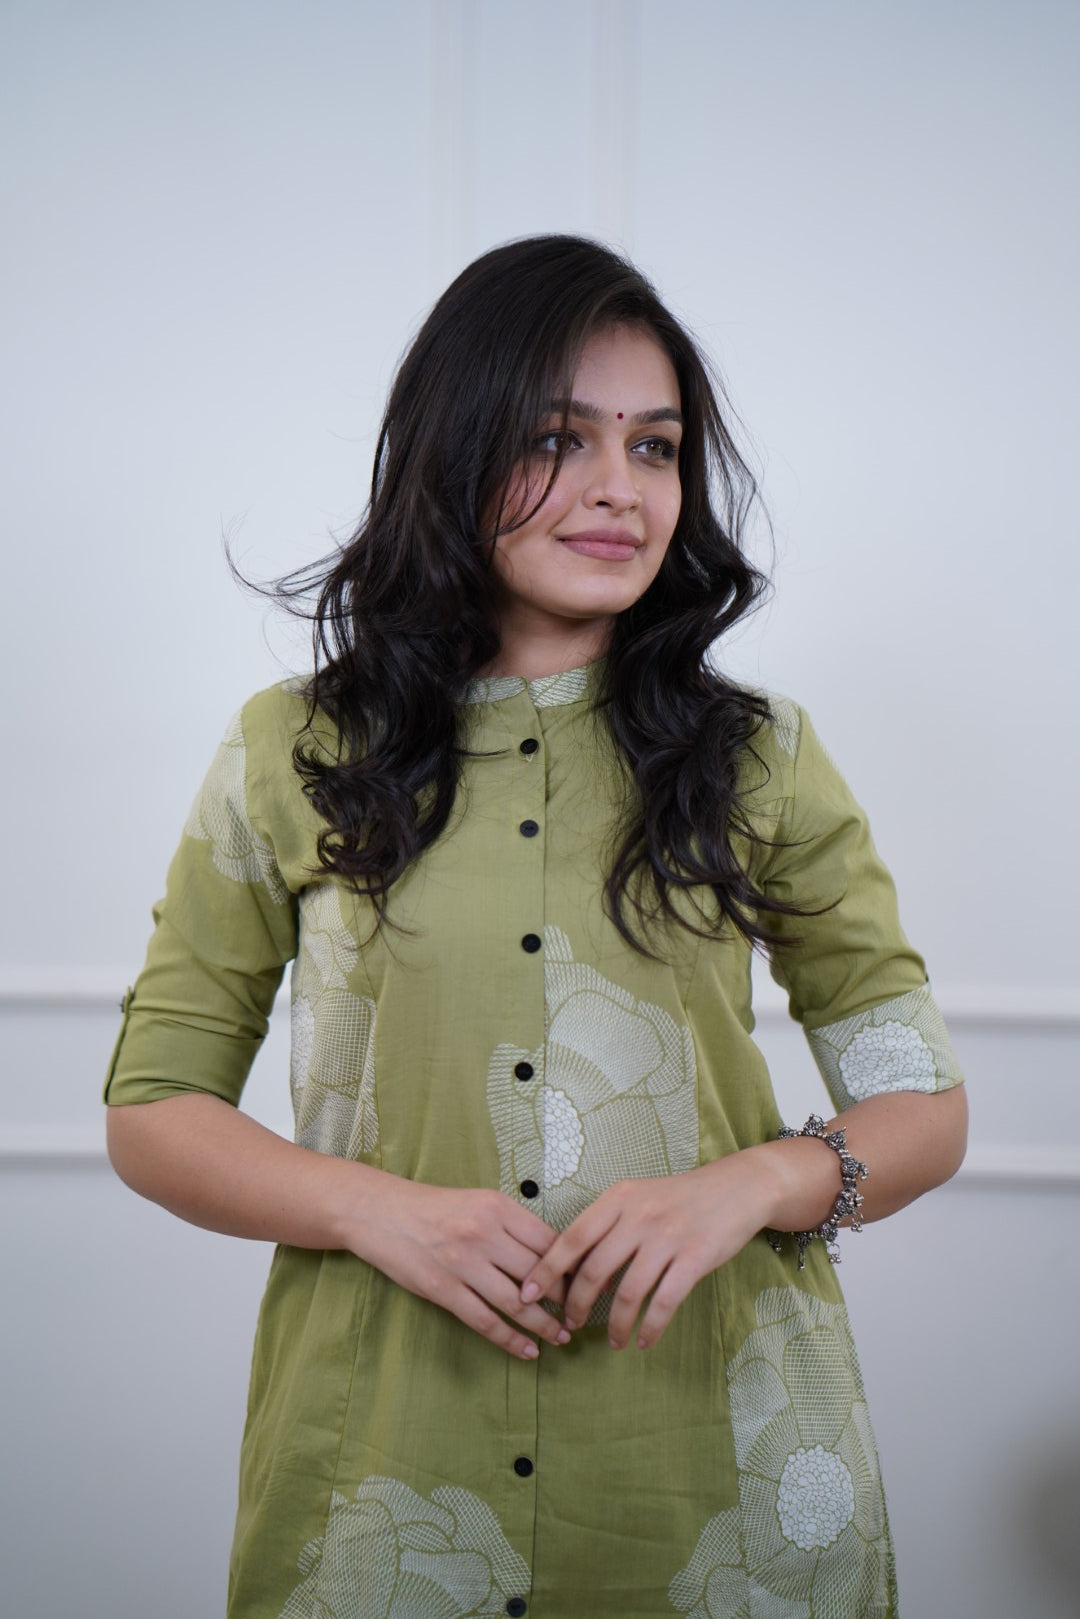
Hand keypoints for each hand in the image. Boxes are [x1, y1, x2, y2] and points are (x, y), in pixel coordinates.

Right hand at [353, 1179, 570, 1360]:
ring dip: (544, 1325)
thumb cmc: (434, 1208)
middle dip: (564, 1300)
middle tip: (580, 1316)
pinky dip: (511, 1340)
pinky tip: (528, 1351)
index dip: (573, 1266)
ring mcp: (463, 1263)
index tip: (589, 1283)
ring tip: (560, 1338)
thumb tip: (553, 1255)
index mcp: (498, 1208)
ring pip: (517, 1303)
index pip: (549, 1242)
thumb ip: (512, 1225)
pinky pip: (485, 1321)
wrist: (382, 1212)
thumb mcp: (478, 1202)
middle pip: (539, 1273)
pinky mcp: (443, 1289)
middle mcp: (484, 1234)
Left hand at [519, 1153, 777, 1350]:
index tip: (527, 1295)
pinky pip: (664, 1301)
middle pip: (594, 1270)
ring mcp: (667, 1237)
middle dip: (576, 1304)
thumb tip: (580, 1275)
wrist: (736, 1188)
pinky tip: (644, 1340)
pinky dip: (651, 1326)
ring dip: (616, 1324)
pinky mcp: (695, 1258)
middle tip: (570, 1325)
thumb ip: (607, 1228)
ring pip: (628, 1292)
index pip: (571, 1238)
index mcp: (617, 1199)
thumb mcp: (637, 1198)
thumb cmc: (679, 1198)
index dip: (546, 1270)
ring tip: (614, 1341)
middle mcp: (638, 1216)